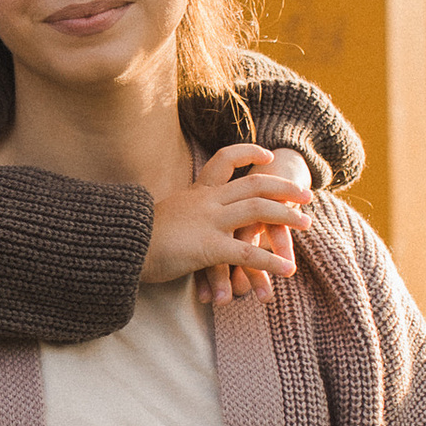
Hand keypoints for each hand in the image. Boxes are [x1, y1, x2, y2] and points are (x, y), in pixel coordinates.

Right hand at [144, 142, 314, 304]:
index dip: (249, 154)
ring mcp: (208, 222)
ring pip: (259, 211)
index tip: (267, 156)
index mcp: (195, 192)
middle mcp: (206, 201)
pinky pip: (248, 254)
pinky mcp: (208, 248)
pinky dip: (271, 262)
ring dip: (287, 217)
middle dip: (285, 188)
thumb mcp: (161, 216)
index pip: (225, 159)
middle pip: (255, 184)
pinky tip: (287, 270)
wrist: (117, 247)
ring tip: (307, 225)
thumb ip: (178, 215)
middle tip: (306, 195)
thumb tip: (178, 219)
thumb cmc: (133, 236)